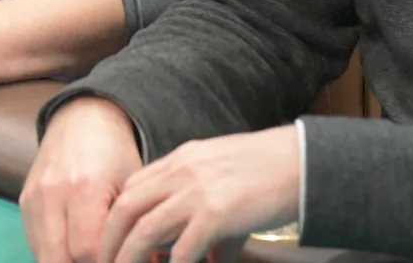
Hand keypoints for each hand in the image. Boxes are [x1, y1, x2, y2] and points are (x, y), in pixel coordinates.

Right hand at [21, 96, 142, 262]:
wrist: (83, 120)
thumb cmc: (115, 154)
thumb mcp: (132, 187)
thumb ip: (130, 227)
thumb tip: (144, 261)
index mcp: (85, 186)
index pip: (89, 250)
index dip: (108, 260)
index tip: (123, 256)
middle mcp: (52, 193)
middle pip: (60, 259)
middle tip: (105, 257)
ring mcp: (34, 197)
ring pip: (43, 256)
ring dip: (67, 261)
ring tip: (92, 252)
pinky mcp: (25, 201)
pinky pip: (35, 243)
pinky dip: (54, 251)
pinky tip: (74, 243)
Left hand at [98, 125, 300, 262]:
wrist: (303, 161)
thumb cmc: (268, 172)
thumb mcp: (224, 180)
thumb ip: (206, 214)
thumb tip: (209, 256)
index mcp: (180, 160)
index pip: (131, 188)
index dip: (115, 219)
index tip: (110, 243)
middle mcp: (181, 172)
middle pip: (125, 209)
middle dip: (109, 242)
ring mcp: (196, 191)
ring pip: (144, 230)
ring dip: (130, 258)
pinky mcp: (216, 213)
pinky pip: (182, 248)